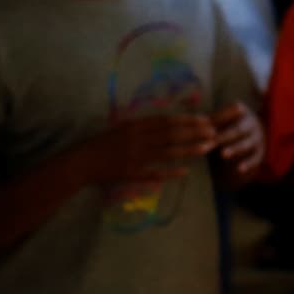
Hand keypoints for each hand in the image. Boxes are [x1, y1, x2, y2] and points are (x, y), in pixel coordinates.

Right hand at [81, 113, 217, 185]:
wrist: (80, 162)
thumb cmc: (102, 144)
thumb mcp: (122, 129)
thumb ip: (142, 127)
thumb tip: (164, 122)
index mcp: (135, 126)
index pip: (166, 121)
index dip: (187, 120)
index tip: (204, 120)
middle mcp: (137, 139)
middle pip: (171, 134)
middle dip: (194, 132)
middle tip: (213, 132)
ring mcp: (135, 156)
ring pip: (167, 152)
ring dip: (189, 150)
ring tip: (207, 148)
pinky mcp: (131, 173)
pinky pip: (154, 173)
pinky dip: (170, 172)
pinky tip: (185, 172)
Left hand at [210, 103, 265, 180]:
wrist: (248, 138)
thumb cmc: (226, 127)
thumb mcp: (220, 121)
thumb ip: (210, 122)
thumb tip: (193, 125)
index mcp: (242, 111)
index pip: (232, 112)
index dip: (220, 118)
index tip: (206, 126)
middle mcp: (252, 123)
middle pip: (238, 129)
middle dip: (225, 136)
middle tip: (212, 141)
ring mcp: (257, 138)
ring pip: (247, 143)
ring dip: (235, 148)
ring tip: (223, 154)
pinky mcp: (260, 153)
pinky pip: (255, 159)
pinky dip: (247, 164)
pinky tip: (239, 169)